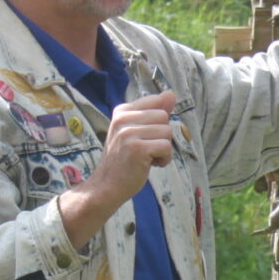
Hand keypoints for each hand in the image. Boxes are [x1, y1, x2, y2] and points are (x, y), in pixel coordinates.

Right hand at [58, 96, 174, 248]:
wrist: (106, 186)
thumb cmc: (124, 160)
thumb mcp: (137, 132)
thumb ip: (154, 112)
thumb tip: (171, 93)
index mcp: (122, 111)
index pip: (156, 102)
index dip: (157, 123)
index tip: (144, 136)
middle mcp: (123, 118)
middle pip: (164, 116)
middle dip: (162, 136)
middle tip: (145, 150)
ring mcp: (128, 132)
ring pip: (167, 131)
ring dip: (163, 149)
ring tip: (146, 158)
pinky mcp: (137, 148)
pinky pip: (167, 147)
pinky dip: (164, 159)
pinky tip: (149, 165)